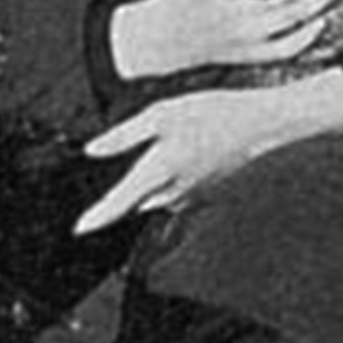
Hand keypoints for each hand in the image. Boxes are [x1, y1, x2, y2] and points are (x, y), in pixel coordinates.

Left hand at [75, 66, 342, 236]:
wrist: (264, 125)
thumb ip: (123, 136)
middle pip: (138, 200)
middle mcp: (174, 194)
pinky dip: (177, 178)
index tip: (78, 229)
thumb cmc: (214, 113)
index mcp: (158, 171)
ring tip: (176, 145)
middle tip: (143, 154)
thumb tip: (92, 150)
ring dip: (155, 181)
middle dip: (130, 188)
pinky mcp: (209, 195)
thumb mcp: (161, 113)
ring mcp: (194, 198)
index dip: (96, 217)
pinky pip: (182, 193)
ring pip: (160, 196)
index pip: (119, 203)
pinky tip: (191, 151)